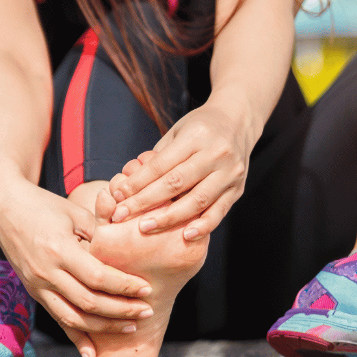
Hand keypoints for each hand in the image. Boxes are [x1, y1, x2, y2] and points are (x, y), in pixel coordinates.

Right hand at [0, 178, 153, 356]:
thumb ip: (100, 233)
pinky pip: (58, 320)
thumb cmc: (46, 206)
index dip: (124, 286)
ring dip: (104, 327)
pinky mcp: (35, 293)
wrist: (5, 209)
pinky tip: (92, 356)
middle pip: (88, 302)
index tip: (146, 289)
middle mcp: (46, 273)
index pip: (98, 277)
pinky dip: (76, 339)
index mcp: (59, 250)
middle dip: (121, 310)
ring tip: (131, 326)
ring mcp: (38, 286)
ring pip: (73, 317)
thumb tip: (130, 249)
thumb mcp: (75, 214)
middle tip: (147, 311)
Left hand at [107, 100, 252, 239]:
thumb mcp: (177, 131)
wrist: (238, 122)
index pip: (162, 165)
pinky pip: (219, 211)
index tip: (118, 197)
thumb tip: (130, 184)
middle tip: (122, 215)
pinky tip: (185, 235)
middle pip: (176, 183)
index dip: (137, 182)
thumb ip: (159, 157)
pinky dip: (203, 226)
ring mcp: (230, 172)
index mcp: (197, 136)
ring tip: (146, 227)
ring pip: (197, 200)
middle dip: (146, 202)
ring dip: (169, 218)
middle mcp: (216, 154)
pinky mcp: (237, 188)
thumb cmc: (201, 128)